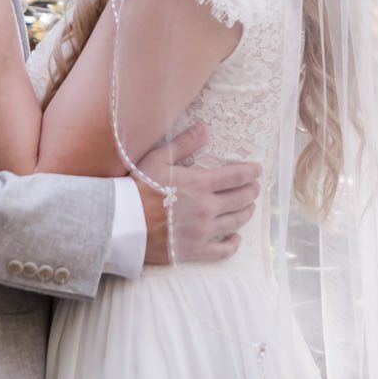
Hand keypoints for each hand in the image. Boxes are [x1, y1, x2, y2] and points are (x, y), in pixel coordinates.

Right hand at [136, 122, 260, 264]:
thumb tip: (205, 127)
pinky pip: (223, 250)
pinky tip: (235, 238)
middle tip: (254, 187)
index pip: (237, 176)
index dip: (251, 172)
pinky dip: (233, 243)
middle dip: (252, 191)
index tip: (257, 170)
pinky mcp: (195, 250)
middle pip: (242, 198)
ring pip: (237, 222)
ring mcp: (203, 231)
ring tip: (248, 207)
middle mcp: (207, 208)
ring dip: (246, 212)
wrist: (121, 222)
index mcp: (200, 184)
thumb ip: (184, 143)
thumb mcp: (158, 159)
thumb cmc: (138, 188)